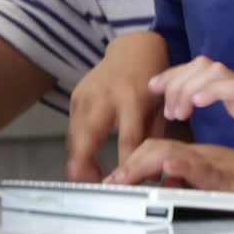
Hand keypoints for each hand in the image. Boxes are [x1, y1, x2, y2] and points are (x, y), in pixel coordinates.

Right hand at [67, 31, 168, 181]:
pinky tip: (85, 157)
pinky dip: (77, 144)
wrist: (133, 49)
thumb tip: (150, 168)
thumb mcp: (159, 105)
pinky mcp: (76, 96)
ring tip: (88, 178)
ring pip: (76, 134)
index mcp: (132, 98)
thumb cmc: (149, 79)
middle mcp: (106, 96)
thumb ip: (152, 135)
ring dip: (79, 159)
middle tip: (87, 184)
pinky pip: (73, 126)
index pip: (128, 137)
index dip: (125, 162)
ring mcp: (87, 95)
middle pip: (90, 135)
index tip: (124, 181)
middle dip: (85, 163)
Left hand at [105, 139, 233, 194]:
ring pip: (174, 152)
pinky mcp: (231, 173)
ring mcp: (215, 161)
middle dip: (131, 163)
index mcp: (197, 155)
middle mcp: (202, 154)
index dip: (132, 160)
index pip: (157, 149)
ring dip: (146, 162)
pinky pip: (204, 168)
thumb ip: (191, 179)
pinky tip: (171, 164)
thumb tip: (169, 179)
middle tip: (110, 181)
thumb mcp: (214, 182)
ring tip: (125, 175)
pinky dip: (185, 164)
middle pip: (158, 146)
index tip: (112, 179)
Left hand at [149, 56, 233, 151]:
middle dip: (173, 80)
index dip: (175, 75)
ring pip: (209, 72)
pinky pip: (229, 88)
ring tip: (177, 112)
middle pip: (198, 66)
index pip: (201, 71)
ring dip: (187, 90)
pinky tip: (196, 105)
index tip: (154, 86)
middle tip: (162, 104)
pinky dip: (209, 93)